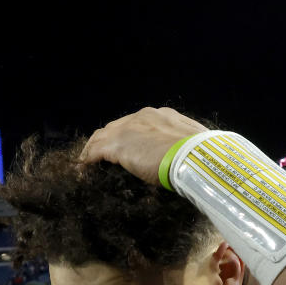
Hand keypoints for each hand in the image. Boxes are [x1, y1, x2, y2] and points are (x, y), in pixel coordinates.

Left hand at [79, 107, 209, 184]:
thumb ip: (187, 148)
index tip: (130, 147)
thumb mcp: (196, 145)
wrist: (195, 157)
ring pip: (101, 137)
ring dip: (93, 149)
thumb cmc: (202, 154)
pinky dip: (87, 160)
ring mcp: (127, 130)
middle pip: (116, 127)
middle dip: (108, 139)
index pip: (138, 123)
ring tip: (87, 162)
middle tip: (103, 154)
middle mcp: (142, 117)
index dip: (131, 135)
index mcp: (162, 116)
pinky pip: (95, 152)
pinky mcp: (117, 146)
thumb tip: (193, 159)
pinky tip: (83, 169)